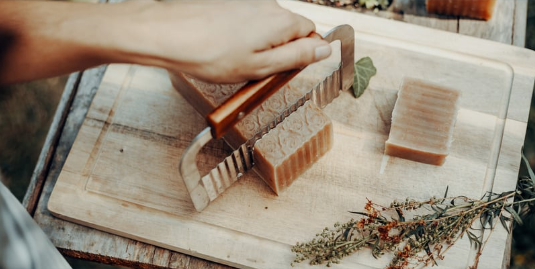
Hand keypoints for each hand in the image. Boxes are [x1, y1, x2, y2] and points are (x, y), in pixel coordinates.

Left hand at [0, 0, 330, 84]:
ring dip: (259, 48)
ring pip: (266, 30)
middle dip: (279, 52)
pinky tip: (223, 53)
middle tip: (258, 73)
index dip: (302, 55)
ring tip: (236, 65)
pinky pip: (246, 25)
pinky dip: (241, 40)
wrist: (167, 35)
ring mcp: (247, 4)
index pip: (311, 34)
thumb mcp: (261, 66)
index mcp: (281, 20)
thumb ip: (298, 57)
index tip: (285, 71)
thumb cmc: (210, 54)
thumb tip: (325, 49)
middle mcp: (267, 6)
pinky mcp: (229, 6)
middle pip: (288, 30)